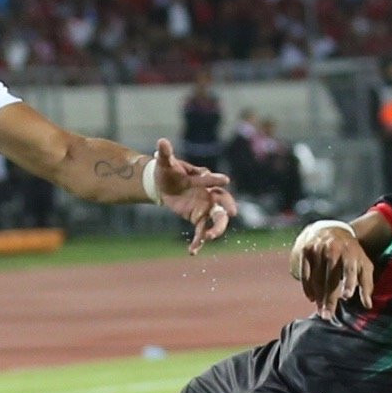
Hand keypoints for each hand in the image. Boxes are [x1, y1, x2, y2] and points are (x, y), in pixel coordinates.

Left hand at [148, 138, 236, 254]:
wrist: (163, 184)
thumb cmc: (168, 171)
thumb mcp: (165, 162)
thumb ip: (165, 154)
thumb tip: (161, 141)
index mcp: (203, 179)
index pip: (212, 180)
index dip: (217, 180)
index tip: (225, 180)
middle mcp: (208, 194)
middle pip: (223, 201)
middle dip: (227, 207)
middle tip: (231, 213)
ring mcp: (205, 207)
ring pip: (216, 219)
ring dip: (216, 229)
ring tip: (209, 237)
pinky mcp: (197, 218)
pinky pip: (201, 231)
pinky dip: (199, 241)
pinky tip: (193, 251)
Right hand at [291, 221, 371, 316]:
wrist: (333, 230)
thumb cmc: (352, 253)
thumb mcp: (363, 264)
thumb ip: (366, 284)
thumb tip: (368, 305)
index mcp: (350, 252)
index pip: (349, 269)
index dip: (348, 283)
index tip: (346, 297)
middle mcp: (333, 250)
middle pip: (330, 278)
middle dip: (329, 299)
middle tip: (327, 316)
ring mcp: (318, 250)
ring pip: (317, 278)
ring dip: (318, 296)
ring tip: (321, 311)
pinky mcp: (306, 251)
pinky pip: (305, 273)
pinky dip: (307, 287)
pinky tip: (311, 298)